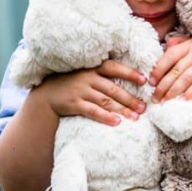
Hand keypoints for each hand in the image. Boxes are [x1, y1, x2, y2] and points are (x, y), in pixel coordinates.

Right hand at [29, 60, 147, 126]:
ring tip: (135, 117)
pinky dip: (105, 117)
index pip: (113, 68)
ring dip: (122, 109)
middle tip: (144, 107)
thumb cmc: (69, 83)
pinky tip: (117, 122)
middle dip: (130, 99)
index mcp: (91, 68)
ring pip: (105, 101)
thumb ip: (100, 75)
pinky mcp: (74, 104)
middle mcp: (86, 78)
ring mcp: (80, 91)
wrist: (46, 94)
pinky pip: (92, 111)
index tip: (144, 81)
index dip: (129, 73)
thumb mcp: (83, 73)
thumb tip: (126, 80)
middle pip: (112, 88)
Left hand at [151, 37, 191, 103]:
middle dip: (163, 86)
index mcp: (189, 45)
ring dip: (173, 91)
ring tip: (165, 102)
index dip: (158, 70)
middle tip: (154, 98)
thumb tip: (165, 45)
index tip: (150, 83)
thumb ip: (180, 46)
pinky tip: (184, 100)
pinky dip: (191, 92)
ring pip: (186, 78)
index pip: (169, 56)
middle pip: (175, 70)